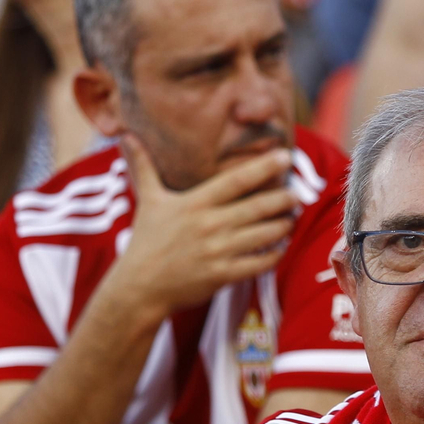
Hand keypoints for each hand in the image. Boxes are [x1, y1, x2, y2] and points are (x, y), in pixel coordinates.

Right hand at [114, 135, 297, 318]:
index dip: (264, 167)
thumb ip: (143, 166)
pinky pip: (259, 263)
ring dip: (283, 225)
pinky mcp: (222, 275)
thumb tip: (125, 135)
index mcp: (194, 203)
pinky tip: (281, 246)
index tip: (286, 157)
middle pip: (258, 207)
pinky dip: (274, 254)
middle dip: (283, 199)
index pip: (236, 180)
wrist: (139, 288)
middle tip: (297, 193)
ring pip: (263, 234)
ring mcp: (217, 251)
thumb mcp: (147, 200)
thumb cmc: (146, 241)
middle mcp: (208, 225)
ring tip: (292, 218)